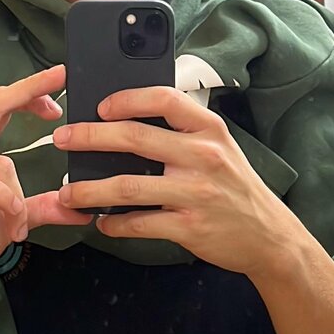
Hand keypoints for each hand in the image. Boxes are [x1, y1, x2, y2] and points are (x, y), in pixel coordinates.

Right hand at [0, 65, 91, 294]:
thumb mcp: (13, 219)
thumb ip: (42, 207)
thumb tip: (81, 209)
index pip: (4, 105)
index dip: (31, 91)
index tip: (61, 81)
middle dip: (31, 89)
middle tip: (59, 76)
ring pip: (0, 161)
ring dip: (18, 196)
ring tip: (18, 223)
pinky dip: (1, 197)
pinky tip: (10, 215)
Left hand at [52, 86, 305, 280]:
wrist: (270, 236)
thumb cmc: (235, 185)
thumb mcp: (220, 146)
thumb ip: (183, 131)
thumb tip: (126, 119)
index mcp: (208, 128)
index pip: (163, 98)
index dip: (127, 98)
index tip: (100, 105)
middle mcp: (202, 156)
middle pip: (134, 138)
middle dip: (89, 137)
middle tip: (63, 139)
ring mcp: (195, 193)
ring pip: (127, 185)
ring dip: (89, 189)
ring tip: (67, 191)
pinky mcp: (189, 227)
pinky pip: (139, 223)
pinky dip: (114, 224)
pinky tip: (101, 222)